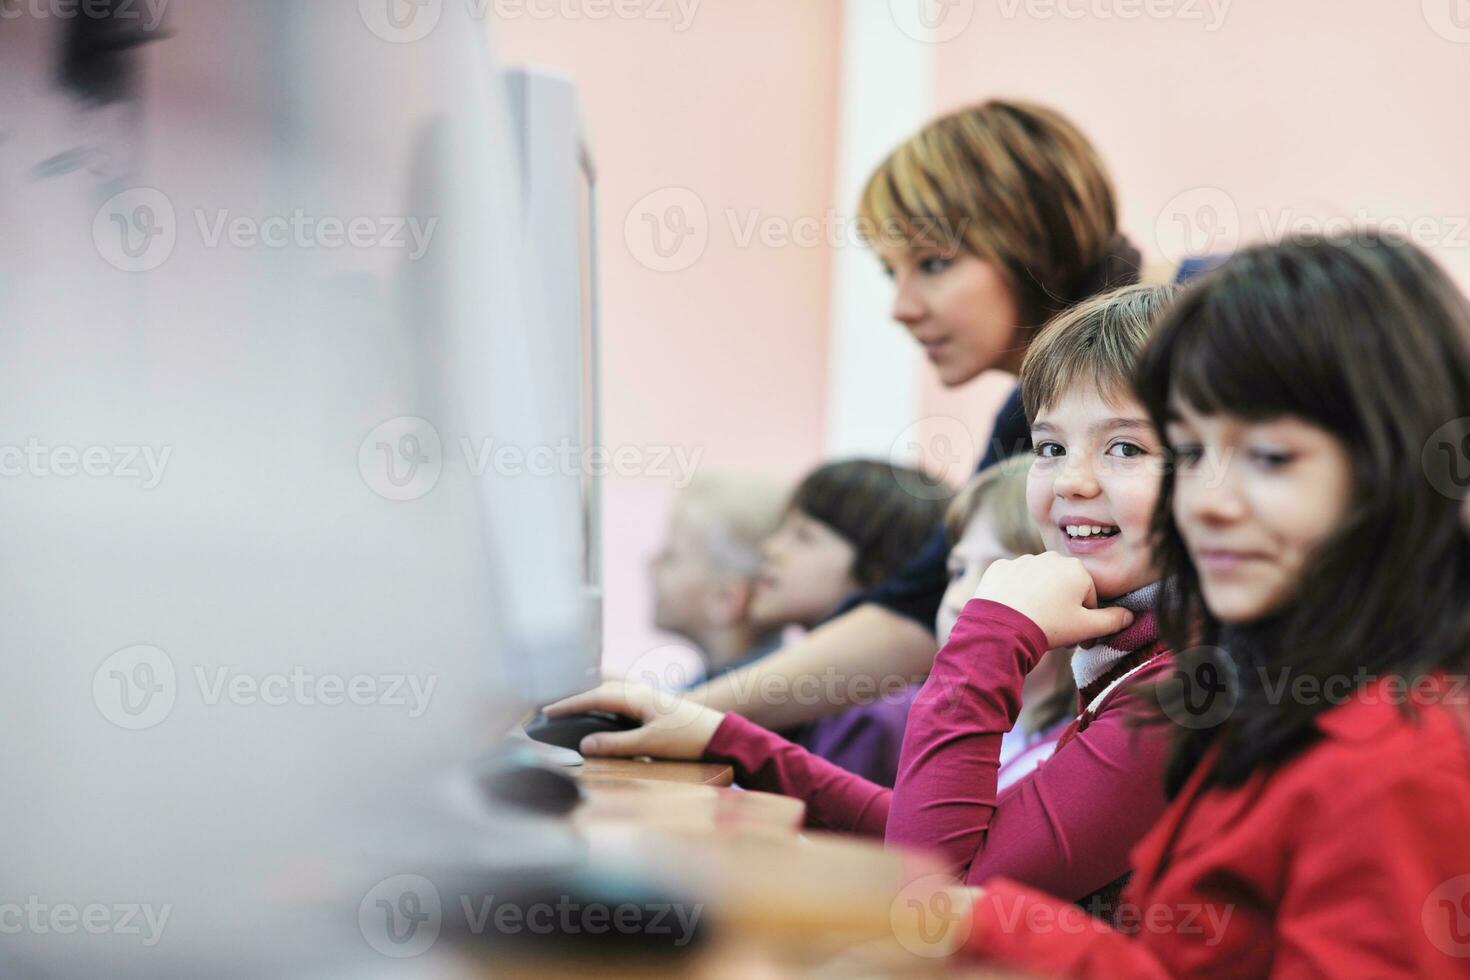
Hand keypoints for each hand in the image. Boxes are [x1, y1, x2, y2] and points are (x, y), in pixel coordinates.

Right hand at [541, 681, 725, 759]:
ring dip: (590, 699)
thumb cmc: (688, 739)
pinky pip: (621, 700)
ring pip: (611, 694)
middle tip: (550, 710)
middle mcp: (641, 692)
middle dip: (575, 698)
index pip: (595, 697)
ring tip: (569, 709)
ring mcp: (649, 697)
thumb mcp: (649, 745)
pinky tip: (601, 713)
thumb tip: (584, 745)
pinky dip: (604, 704)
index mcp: (637, 696)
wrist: (722, 737)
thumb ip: (616, 744)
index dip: (569, 704)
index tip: (546, 711)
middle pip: (600, 690)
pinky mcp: (655, 707)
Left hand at [972, 553, 1133, 647]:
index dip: (1084, 620)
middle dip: (1062, 608)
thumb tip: (1130, 616)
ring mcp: (1022, 560)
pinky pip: (1013, 581)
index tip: (1075, 637)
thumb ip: (1113, 621)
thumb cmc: (1049, 626)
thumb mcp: (1087, 628)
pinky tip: (1012, 611)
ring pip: (1038, 583)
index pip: (1088, 598)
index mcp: (1076, 569)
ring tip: (1032, 623)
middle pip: (1063, 588)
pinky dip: (1014, 594)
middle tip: (1054, 632)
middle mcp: (1050, 557)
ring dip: (1039, 599)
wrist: (1001, 627)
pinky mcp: (1000, 568)